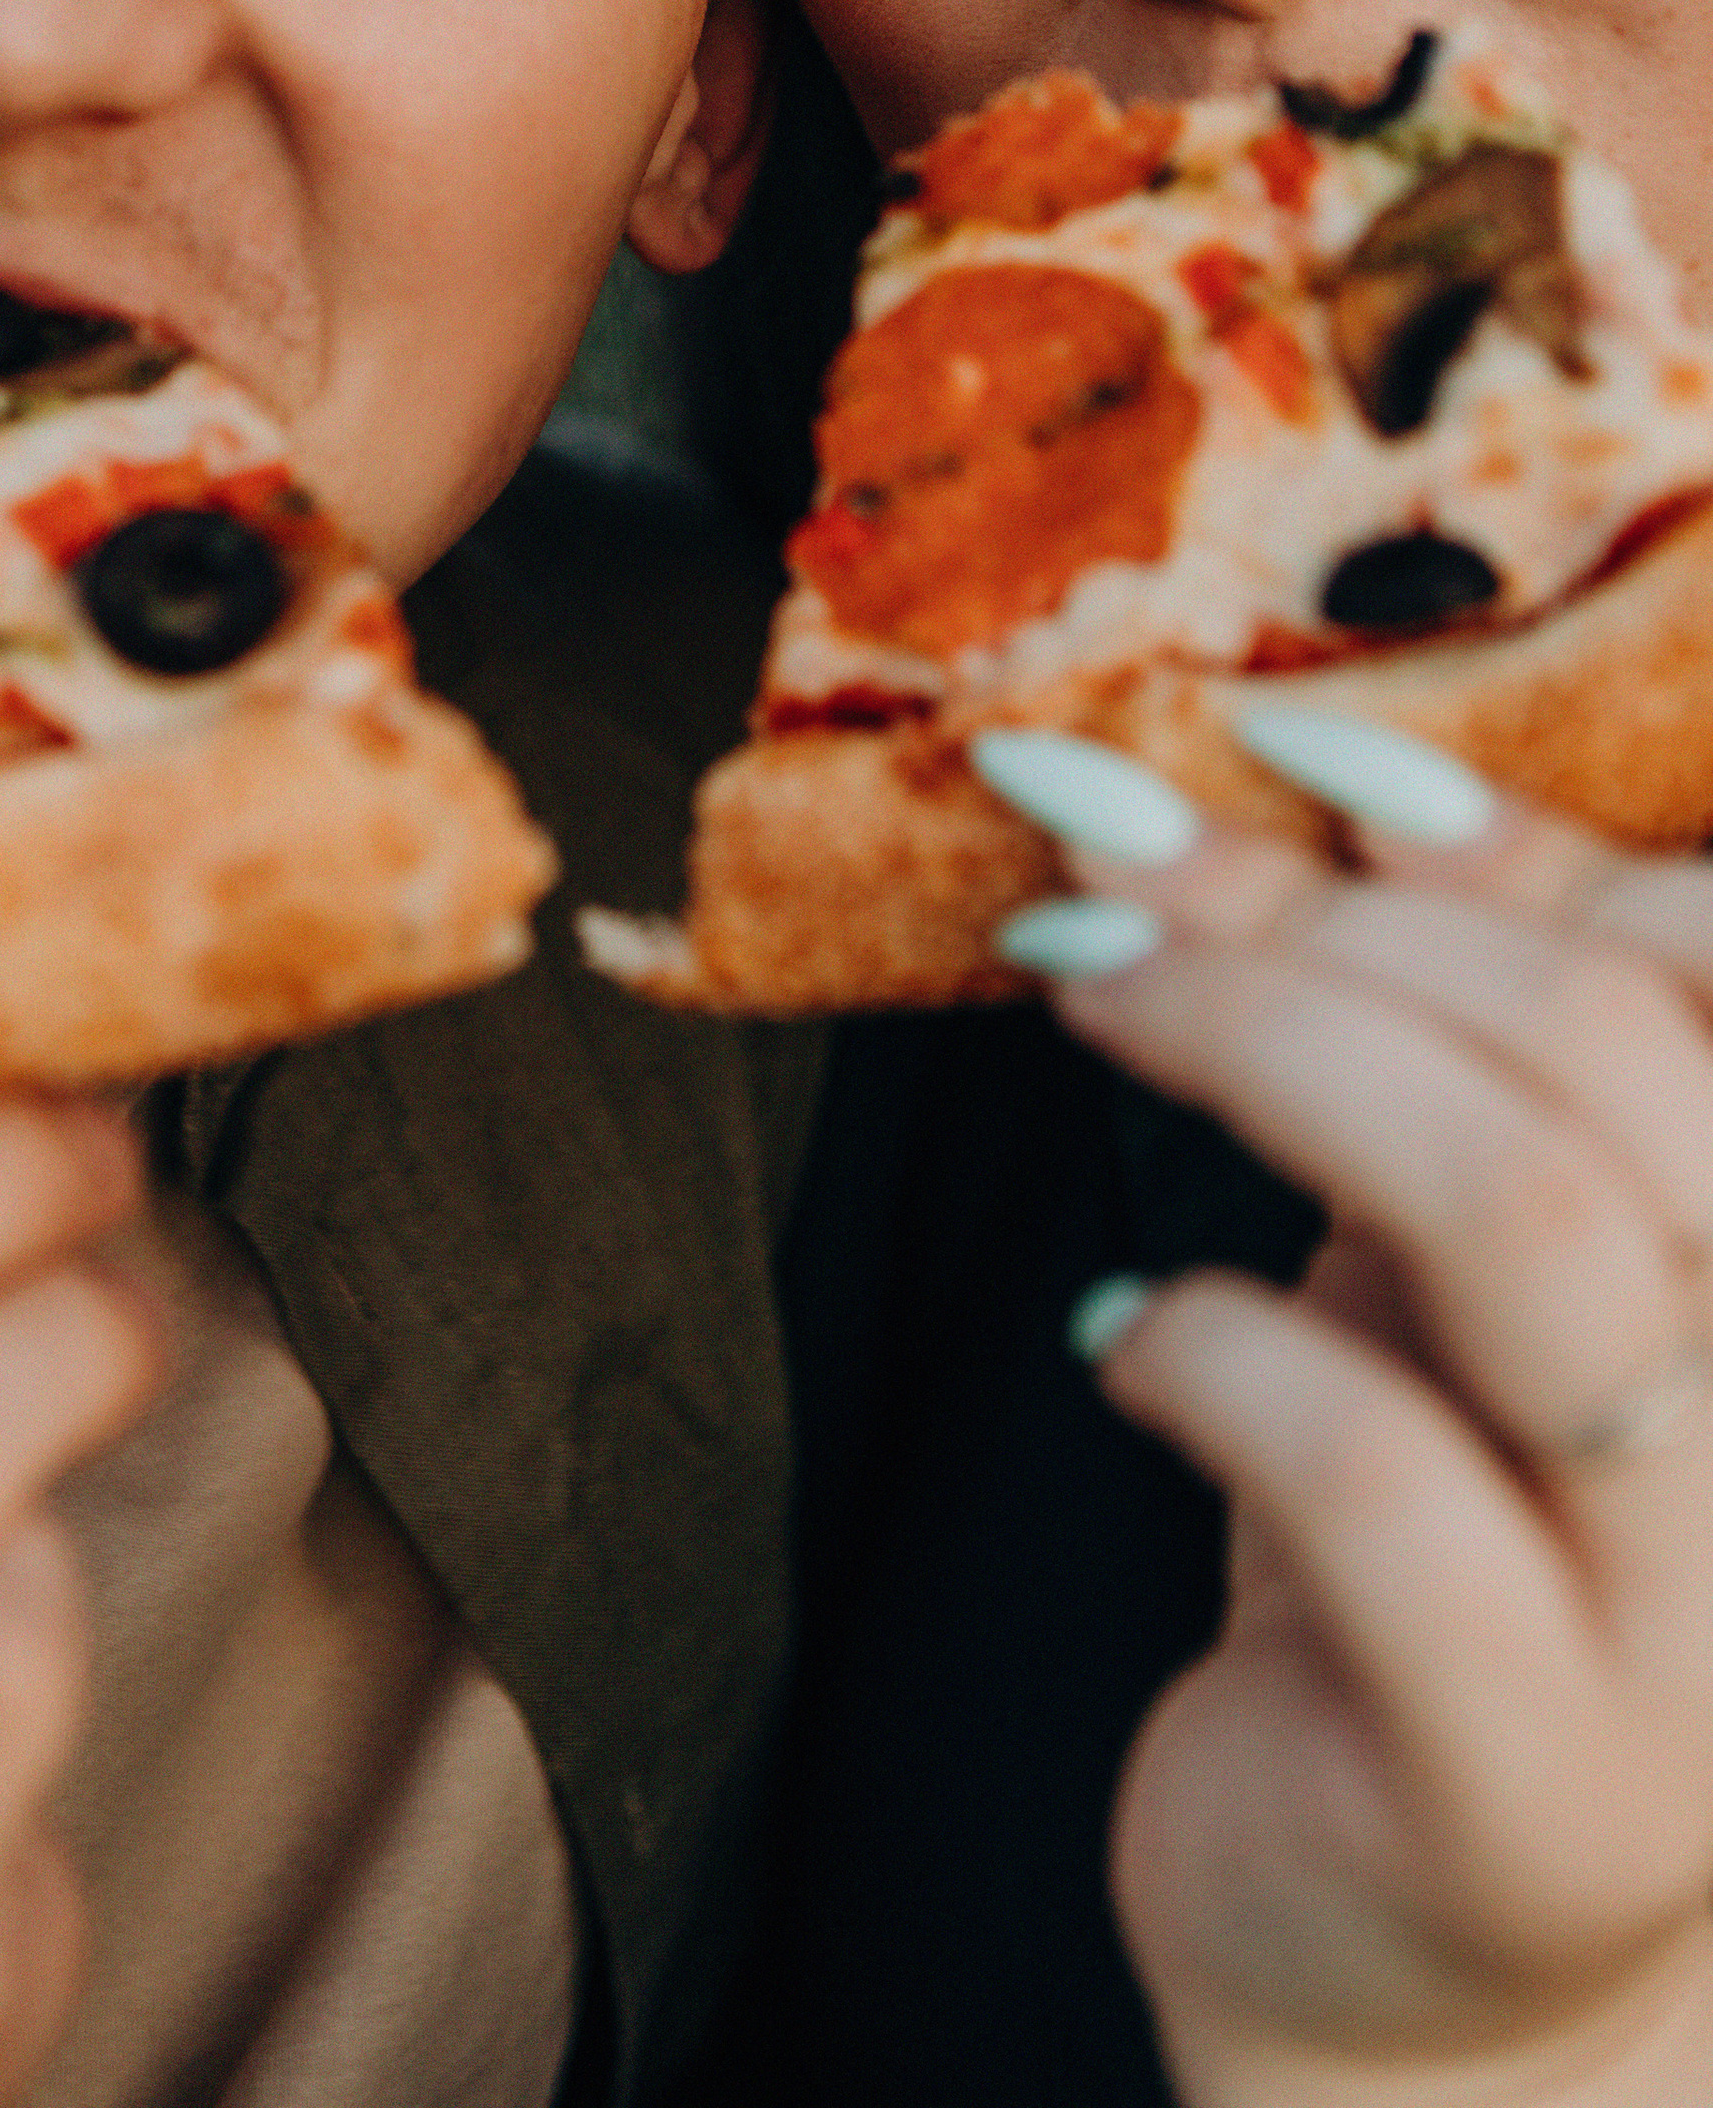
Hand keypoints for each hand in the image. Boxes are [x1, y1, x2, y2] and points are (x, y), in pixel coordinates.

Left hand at [976, 725, 1712, 2107]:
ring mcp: (1700, 1617)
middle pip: (1611, 1057)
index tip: (1275, 745)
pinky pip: (1374, 1471)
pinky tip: (1114, 1338)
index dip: (1499, 829)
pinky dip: (1205, 1348)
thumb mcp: (1424, 1263)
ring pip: (1527, 1218)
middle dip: (1323, 926)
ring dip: (1262, 1053)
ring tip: (1078, 995)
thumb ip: (1407, 1033)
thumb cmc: (1422, 1553)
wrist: (1411, 1985)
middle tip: (1097, 893)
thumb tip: (1261, 775)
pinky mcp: (1540, 1772)